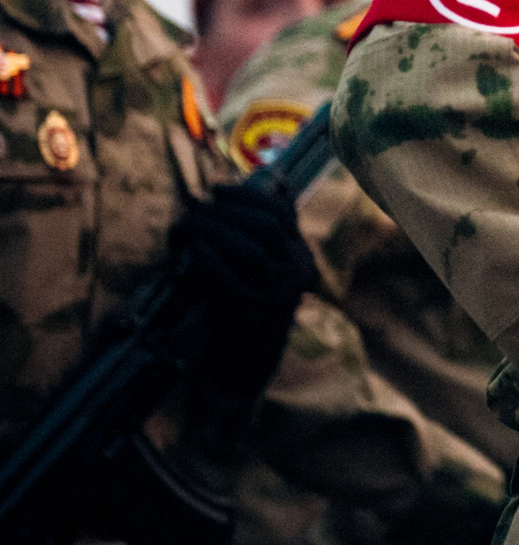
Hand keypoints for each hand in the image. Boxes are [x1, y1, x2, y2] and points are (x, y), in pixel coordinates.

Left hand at [173, 183, 316, 401]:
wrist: (245, 363)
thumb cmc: (249, 306)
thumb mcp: (266, 265)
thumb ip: (270, 230)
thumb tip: (276, 180)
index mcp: (300, 257)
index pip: (282, 213)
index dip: (248, 195)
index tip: (218, 189)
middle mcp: (295, 273)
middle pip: (266, 227)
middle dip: (229, 210)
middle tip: (199, 206)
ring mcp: (275, 294)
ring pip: (250, 249)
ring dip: (217, 230)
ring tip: (193, 223)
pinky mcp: (250, 312)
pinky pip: (228, 277)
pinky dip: (208, 257)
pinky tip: (192, 248)